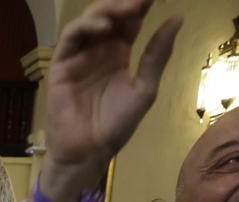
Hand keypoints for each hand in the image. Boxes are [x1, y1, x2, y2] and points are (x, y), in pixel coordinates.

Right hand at [41, 0, 180, 190]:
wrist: (88, 151)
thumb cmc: (115, 126)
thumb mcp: (144, 89)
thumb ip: (157, 55)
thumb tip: (177, 19)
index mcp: (119, 54)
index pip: (130, 21)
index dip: (141, 5)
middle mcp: (98, 50)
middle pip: (110, 15)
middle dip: (125, 3)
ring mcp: (79, 55)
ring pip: (90, 20)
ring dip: (108, 10)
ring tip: (128, 9)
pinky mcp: (61, 64)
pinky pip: (71, 37)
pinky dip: (86, 26)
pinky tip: (105, 27)